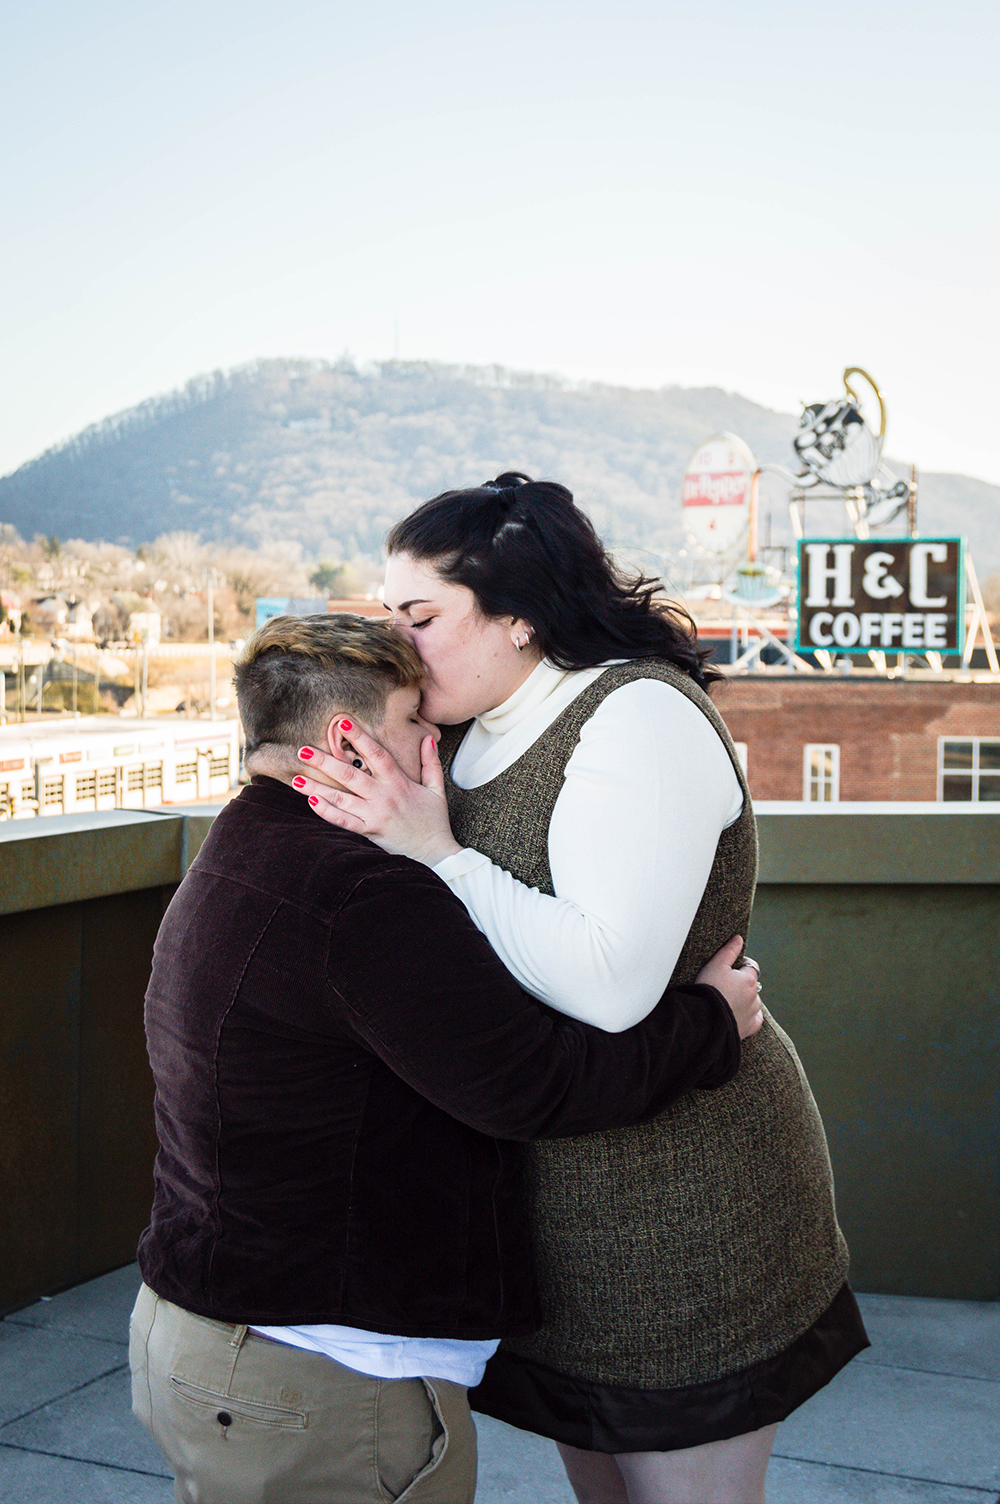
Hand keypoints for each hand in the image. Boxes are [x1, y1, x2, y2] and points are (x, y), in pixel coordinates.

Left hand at [293, 728, 462, 865]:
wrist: (436, 854)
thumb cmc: (434, 822)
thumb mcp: (436, 789)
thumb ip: (430, 762)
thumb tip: (427, 738)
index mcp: (399, 782)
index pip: (377, 754)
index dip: (360, 737)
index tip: (343, 722)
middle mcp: (384, 796)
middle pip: (350, 774)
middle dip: (325, 761)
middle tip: (303, 750)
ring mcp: (374, 815)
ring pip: (340, 798)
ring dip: (316, 787)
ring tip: (296, 777)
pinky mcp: (369, 832)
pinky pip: (344, 821)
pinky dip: (327, 812)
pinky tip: (311, 802)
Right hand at [696, 935, 763, 1040]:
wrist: (704, 1018)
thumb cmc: (708, 989)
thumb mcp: (716, 964)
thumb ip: (729, 950)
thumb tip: (739, 939)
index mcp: (749, 979)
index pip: (751, 966)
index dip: (740, 965)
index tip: (728, 968)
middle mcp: (755, 996)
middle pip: (752, 985)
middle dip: (742, 984)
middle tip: (724, 985)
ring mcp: (753, 1012)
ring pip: (753, 1002)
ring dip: (745, 999)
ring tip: (727, 1000)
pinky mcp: (749, 1027)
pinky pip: (755, 1020)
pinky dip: (750, 1016)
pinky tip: (740, 1014)